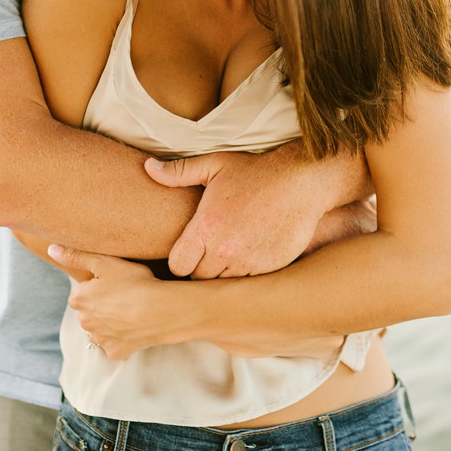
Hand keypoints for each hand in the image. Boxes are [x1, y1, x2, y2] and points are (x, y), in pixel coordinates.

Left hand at [47, 245, 183, 360]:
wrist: (161, 311)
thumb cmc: (134, 283)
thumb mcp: (105, 262)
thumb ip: (76, 256)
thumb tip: (52, 249)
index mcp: (79, 300)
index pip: (82, 293)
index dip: (98, 288)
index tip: (114, 284)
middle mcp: (84, 322)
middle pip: (89, 313)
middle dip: (101, 307)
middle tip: (124, 297)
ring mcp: (100, 339)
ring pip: (100, 330)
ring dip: (110, 324)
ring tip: (130, 313)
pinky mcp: (115, 352)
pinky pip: (115, 345)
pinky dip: (122, 339)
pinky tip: (134, 328)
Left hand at [150, 143, 365, 279]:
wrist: (302, 181)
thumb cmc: (256, 172)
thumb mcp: (215, 165)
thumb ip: (178, 172)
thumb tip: (148, 167)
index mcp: (205, 227)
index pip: (177, 266)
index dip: (180, 261)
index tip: (189, 253)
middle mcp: (224, 250)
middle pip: (198, 280)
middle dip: (200, 270)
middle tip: (209, 254)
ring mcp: (247, 262)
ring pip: (222, 285)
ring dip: (223, 274)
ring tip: (229, 255)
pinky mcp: (268, 269)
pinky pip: (248, 284)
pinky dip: (246, 275)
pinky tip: (250, 256)